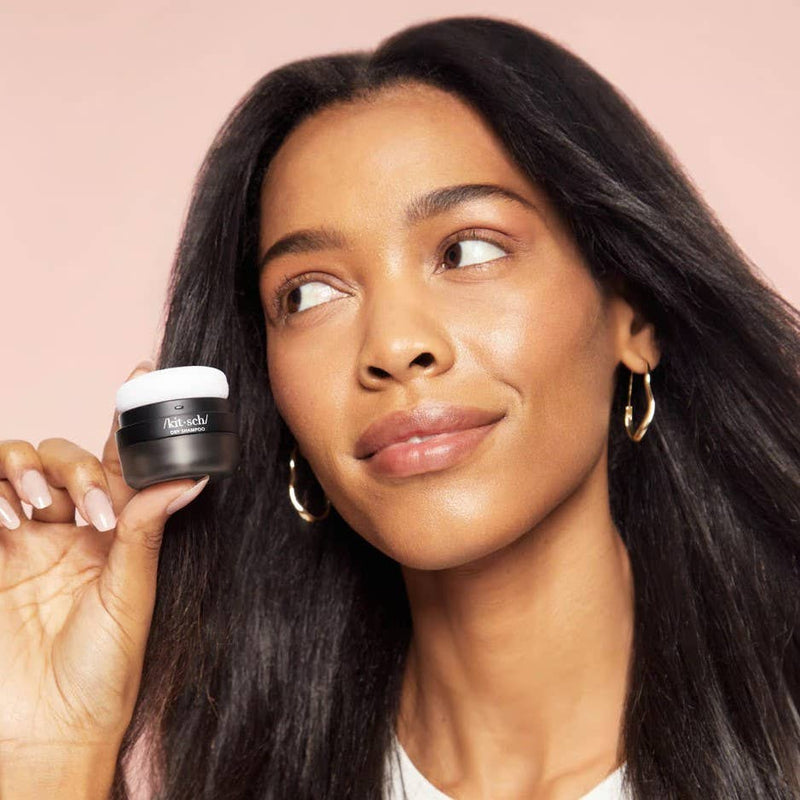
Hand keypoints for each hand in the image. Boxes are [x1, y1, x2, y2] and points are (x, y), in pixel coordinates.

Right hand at [0, 361, 209, 760]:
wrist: (51, 731)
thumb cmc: (102, 671)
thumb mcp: (130, 596)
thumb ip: (146, 532)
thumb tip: (192, 477)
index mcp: (117, 532)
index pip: (120, 462)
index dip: (128, 419)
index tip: (140, 374)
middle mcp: (73, 528)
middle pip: (65, 457)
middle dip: (69, 465)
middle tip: (76, 507)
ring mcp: (26, 541)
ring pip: (17, 468)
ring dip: (24, 469)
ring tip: (35, 509)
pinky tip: (1, 517)